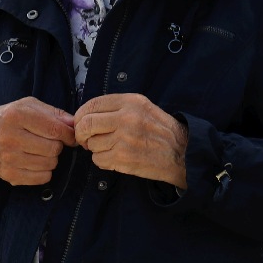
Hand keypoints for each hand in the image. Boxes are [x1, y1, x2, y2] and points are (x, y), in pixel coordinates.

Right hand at [0, 97, 76, 185]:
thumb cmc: (7, 119)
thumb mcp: (27, 106)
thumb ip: (53, 113)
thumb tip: (74, 124)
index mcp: (17, 115)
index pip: (55, 129)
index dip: (69, 134)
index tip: (70, 136)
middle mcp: (11, 137)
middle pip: (54, 148)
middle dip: (57, 145)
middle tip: (49, 141)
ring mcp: (9, 158)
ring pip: (50, 164)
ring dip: (51, 158)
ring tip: (40, 150)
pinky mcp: (9, 175)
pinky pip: (42, 178)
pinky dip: (44, 171)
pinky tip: (35, 161)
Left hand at [73, 93, 187, 187]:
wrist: (181, 153)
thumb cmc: (161, 130)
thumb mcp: (143, 107)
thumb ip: (117, 107)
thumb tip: (87, 114)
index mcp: (130, 102)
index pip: (92, 104)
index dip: (80, 116)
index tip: (81, 123)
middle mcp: (126, 118)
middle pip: (86, 124)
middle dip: (81, 134)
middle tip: (86, 139)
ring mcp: (124, 139)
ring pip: (91, 144)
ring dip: (95, 149)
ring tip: (110, 148)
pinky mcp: (123, 158)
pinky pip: (98, 159)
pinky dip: (102, 160)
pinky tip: (115, 157)